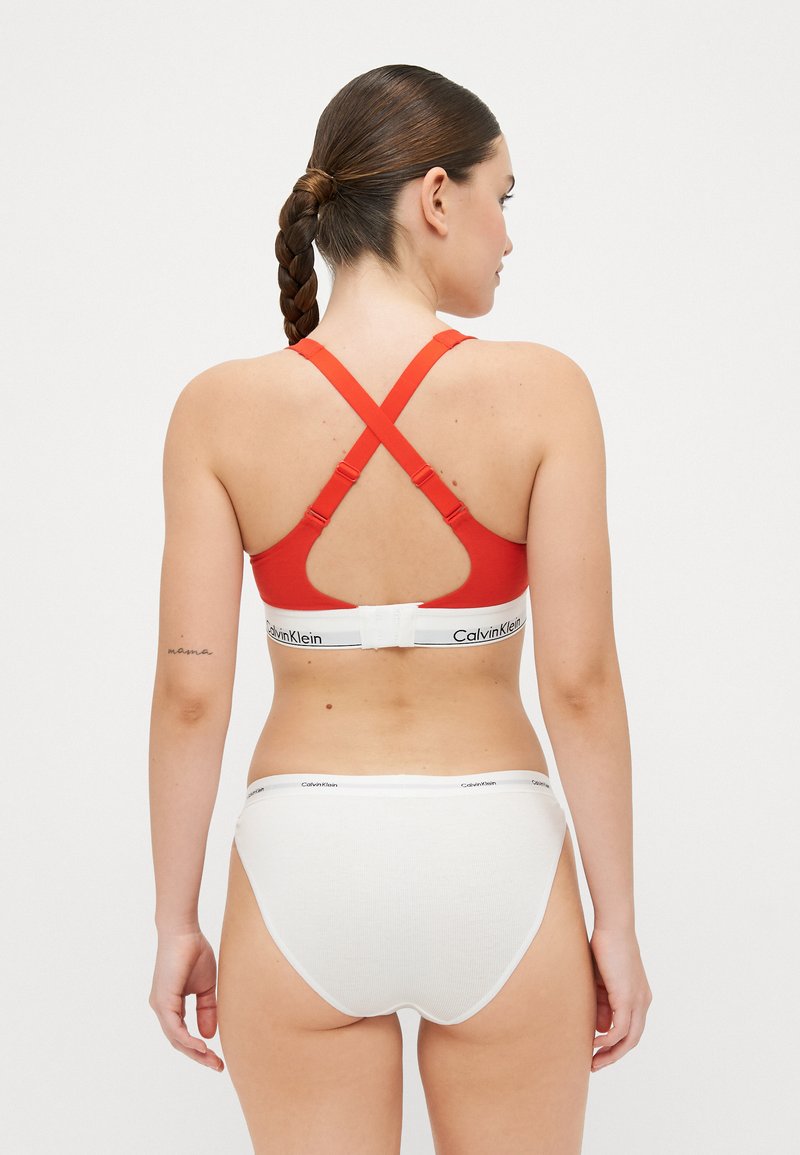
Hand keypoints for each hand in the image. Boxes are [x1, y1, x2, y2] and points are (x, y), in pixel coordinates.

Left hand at [149, 929, 224, 1071]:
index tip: (217, 1058)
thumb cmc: (193, 953)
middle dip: (199, 1056)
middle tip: (217, 1066)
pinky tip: (202, 1046)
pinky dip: (188, 1040)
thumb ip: (207, 1010)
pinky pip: (174, 1028)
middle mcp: (162, 1008)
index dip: (199, 1048)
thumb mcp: (206, 987)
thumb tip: (209, 1035)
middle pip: (179, 1041)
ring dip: (195, 1052)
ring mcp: (160, 1006)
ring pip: (176, 1038)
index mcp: (171, 1005)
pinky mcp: (163, 1001)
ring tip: (212, 1061)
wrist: (184, 932)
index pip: (183, 1034)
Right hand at [589, 925, 652, 1071]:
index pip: (630, 1029)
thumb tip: (600, 1028)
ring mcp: (637, 1000)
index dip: (614, 1044)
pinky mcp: (627, 997)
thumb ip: (602, 1003)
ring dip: (610, 1053)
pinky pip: (621, 1029)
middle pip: (633, 1040)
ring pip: (629, 1039)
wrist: (613, 926)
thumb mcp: (602, 981)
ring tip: (592, 1060)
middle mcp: (642, 1001)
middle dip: (613, 1056)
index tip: (595, 1051)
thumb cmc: (605, 946)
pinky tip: (594, 1043)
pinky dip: (608, 1040)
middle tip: (594, 1065)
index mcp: (638, 996)